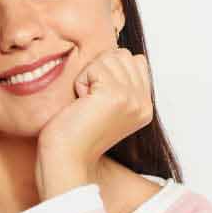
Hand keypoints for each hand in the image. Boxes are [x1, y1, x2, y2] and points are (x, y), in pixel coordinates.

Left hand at [35, 46, 153, 191]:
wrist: (66, 158)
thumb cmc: (76, 133)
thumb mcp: (107, 107)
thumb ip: (121, 83)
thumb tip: (120, 54)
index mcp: (144, 106)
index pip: (136, 60)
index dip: (110, 70)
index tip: (98, 99)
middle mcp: (143, 103)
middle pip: (122, 55)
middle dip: (99, 71)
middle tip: (90, 102)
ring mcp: (132, 99)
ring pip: (109, 57)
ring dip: (89, 76)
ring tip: (86, 103)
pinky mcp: (117, 96)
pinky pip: (94, 67)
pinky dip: (80, 82)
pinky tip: (81, 104)